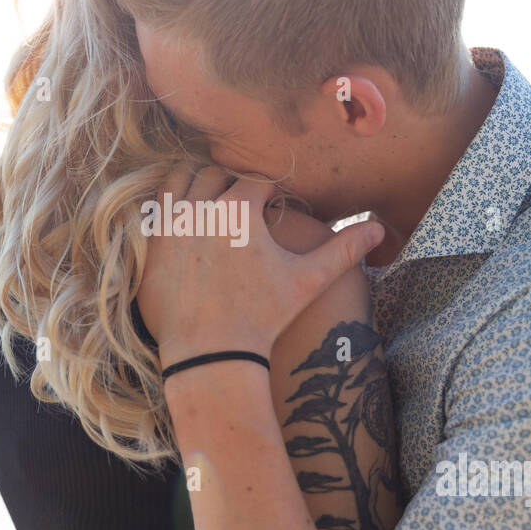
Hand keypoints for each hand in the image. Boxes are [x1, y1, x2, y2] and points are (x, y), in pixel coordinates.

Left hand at [136, 164, 383, 370]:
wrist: (211, 354)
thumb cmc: (263, 318)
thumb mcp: (307, 281)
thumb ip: (343, 250)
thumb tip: (381, 229)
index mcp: (239, 210)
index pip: (256, 181)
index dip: (268, 192)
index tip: (273, 208)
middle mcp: (201, 208)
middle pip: (216, 174)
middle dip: (232, 185)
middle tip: (243, 207)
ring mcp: (169, 225)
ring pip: (180, 179)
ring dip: (196, 184)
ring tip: (212, 207)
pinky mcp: (149, 243)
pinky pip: (155, 207)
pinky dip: (170, 207)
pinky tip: (186, 226)